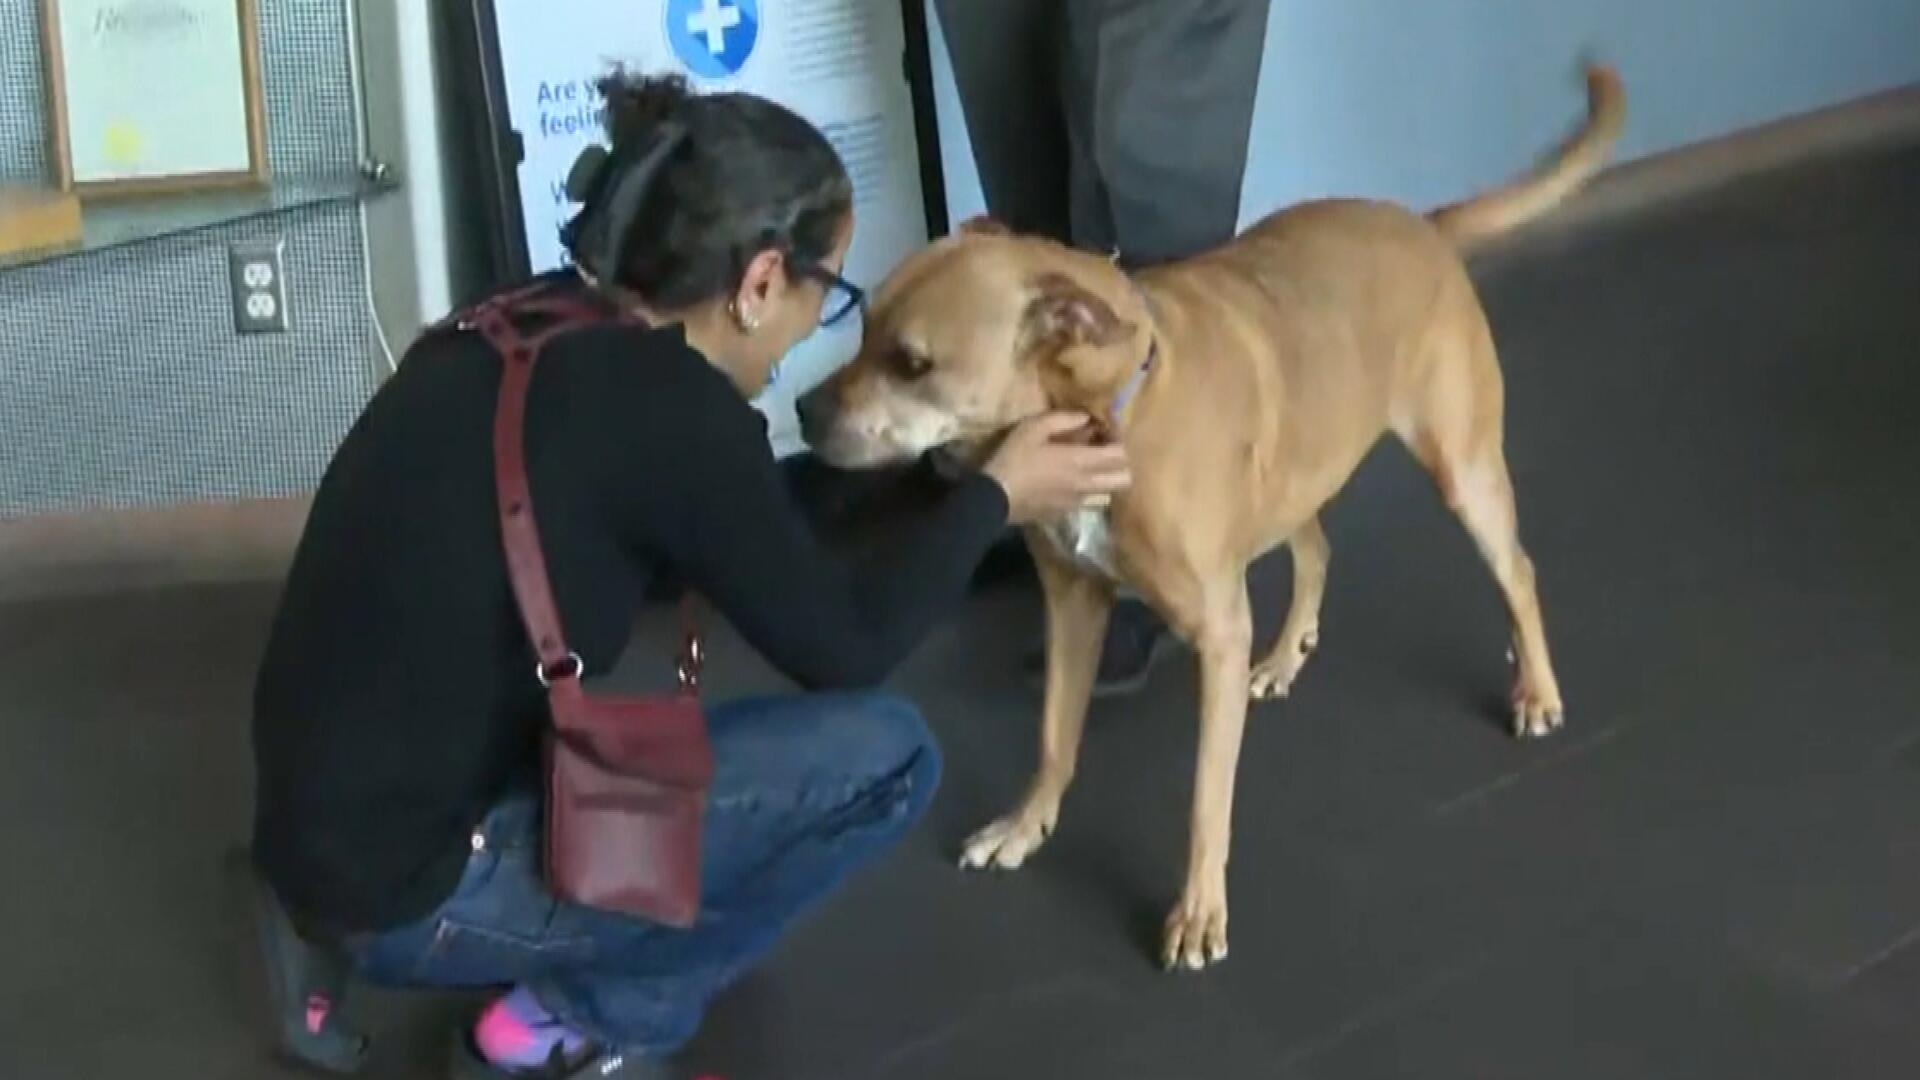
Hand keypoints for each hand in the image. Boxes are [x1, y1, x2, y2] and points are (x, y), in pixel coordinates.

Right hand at [982, 412, 1131, 524]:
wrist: (994, 498)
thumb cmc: (1014, 458)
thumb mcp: (1033, 428)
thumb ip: (1063, 419)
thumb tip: (1086, 417)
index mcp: (1081, 461)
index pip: (1120, 453)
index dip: (1120, 439)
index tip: (1108, 428)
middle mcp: (1087, 484)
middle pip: (1125, 478)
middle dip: (1122, 462)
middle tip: (1105, 448)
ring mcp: (1079, 502)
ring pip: (1110, 492)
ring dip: (1108, 478)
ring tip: (1092, 465)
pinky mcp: (1067, 513)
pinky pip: (1091, 502)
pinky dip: (1091, 491)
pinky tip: (1073, 481)